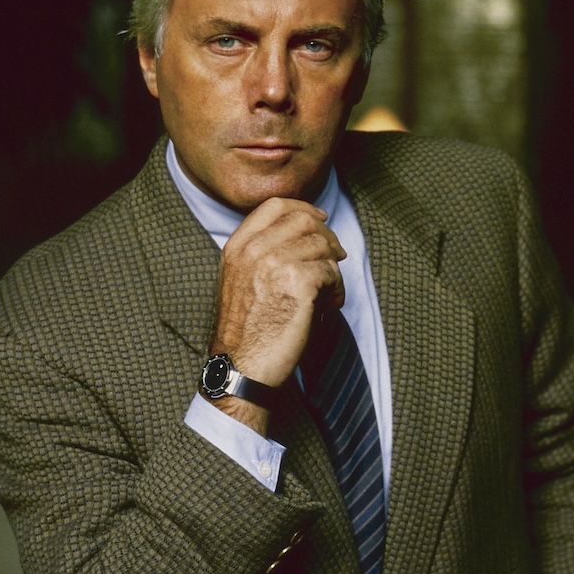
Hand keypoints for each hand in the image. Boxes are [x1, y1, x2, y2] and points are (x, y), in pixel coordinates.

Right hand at [209, 198, 344, 426]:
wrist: (241, 366)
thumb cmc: (245, 332)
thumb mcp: (238, 281)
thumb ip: (260, 254)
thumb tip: (303, 236)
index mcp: (237, 247)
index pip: (274, 206)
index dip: (303, 208)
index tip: (320, 220)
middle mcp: (254, 250)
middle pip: (304, 220)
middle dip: (327, 236)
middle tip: (336, 256)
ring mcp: (275, 263)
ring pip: (321, 246)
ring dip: (333, 267)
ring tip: (330, 291)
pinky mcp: (298, 283)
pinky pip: (331, 271)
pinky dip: (337, 288)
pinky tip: (330, 304)